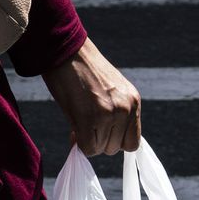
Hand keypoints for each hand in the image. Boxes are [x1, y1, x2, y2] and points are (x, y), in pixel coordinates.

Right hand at [40, 37, 141, 155]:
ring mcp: (110, 114)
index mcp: (133, 101)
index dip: (115, 141)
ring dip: (89, 140)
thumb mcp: (109, 91)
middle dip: (100, 140)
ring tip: (80, 120)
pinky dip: (79, 143)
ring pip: (101, 149)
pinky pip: (88, 148)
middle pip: (115, 148)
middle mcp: (126, 108)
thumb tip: (101, 143)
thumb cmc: (82, 70)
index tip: (102, 133)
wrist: (65, 50)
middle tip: (86, 125)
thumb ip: (114, 116)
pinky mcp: (90, 118)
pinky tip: (74, 128)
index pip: (133, 142)